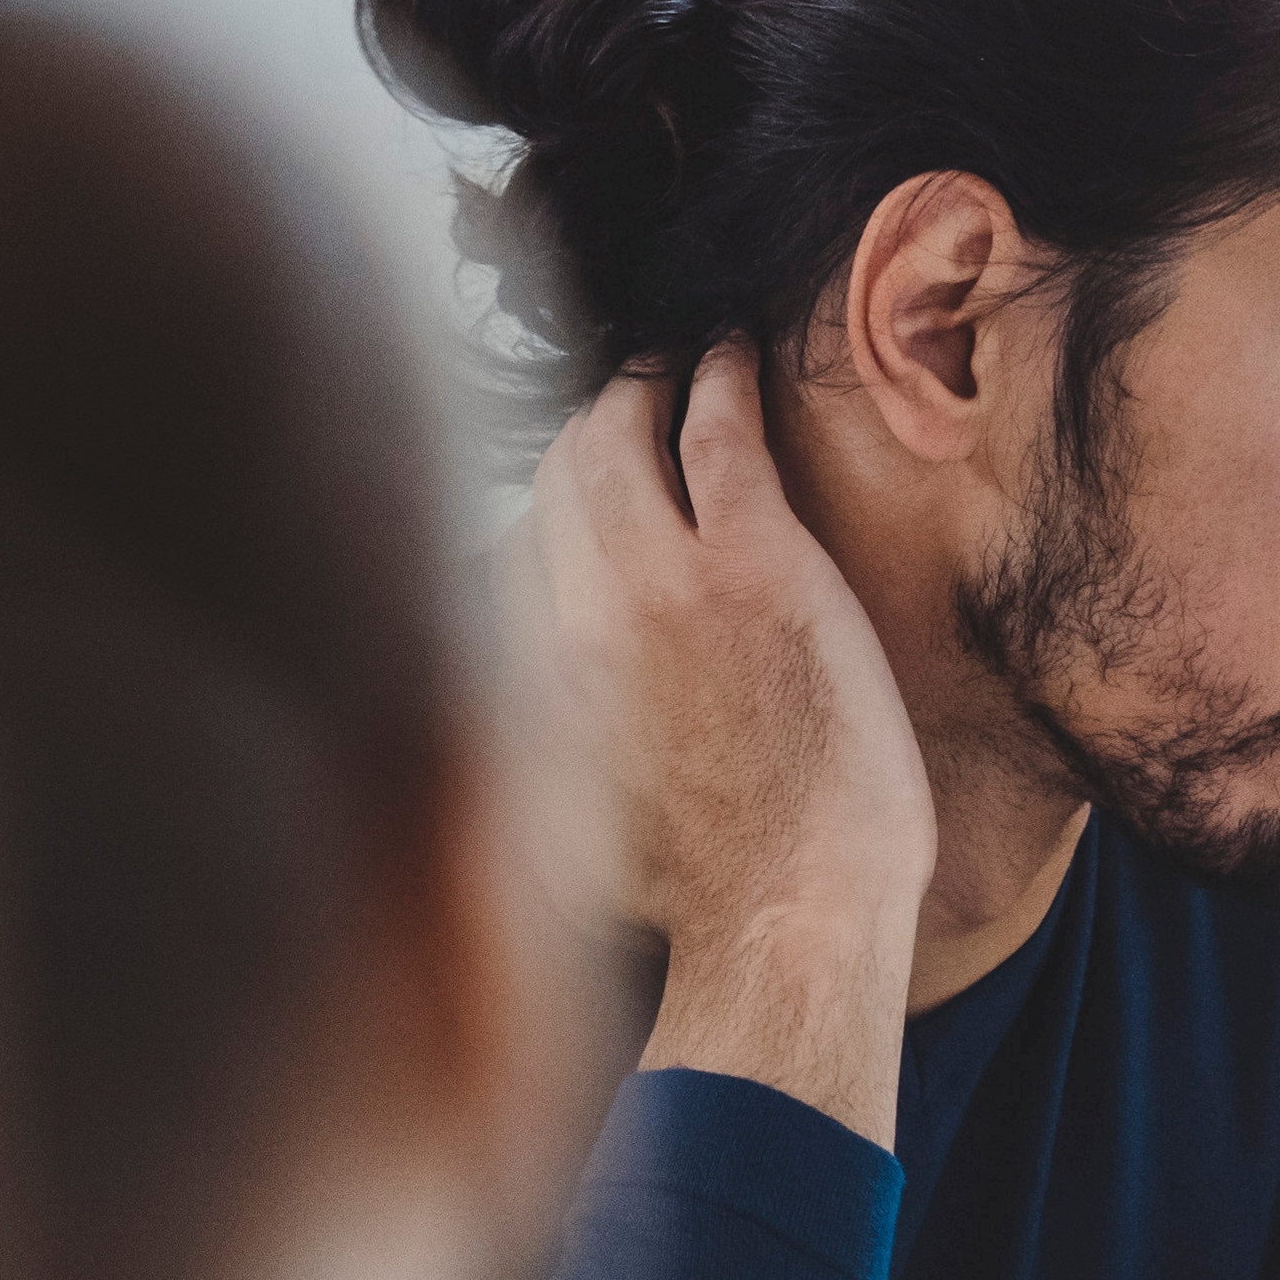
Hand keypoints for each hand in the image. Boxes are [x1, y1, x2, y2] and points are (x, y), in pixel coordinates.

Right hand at [521, 340, 935, 1144]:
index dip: (545, 513)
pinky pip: (716, 429)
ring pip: (617, 432)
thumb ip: (518, 765)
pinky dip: (715, 376)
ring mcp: (658, 583)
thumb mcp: (553, 845)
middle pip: (550, 476)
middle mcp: (564, 617)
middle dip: (586, 429)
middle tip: (626, 399)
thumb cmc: (697, 907)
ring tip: (670, 365)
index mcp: (514, 681)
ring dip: (644, 385)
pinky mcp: (752, 564)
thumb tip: (493, 733)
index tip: (575, 497)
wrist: (785, 926)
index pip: (501, 550)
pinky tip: (730, 353)